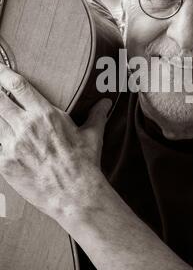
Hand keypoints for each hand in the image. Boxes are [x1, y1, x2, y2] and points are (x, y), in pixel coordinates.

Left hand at [0, 63, 111, 220]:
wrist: (75, 195)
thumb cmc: (84, 164)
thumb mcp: (93, 135)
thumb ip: (96, 115)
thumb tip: (106, 102)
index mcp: (45, 115)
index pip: (18, 87)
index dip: (4, 74)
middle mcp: (25, 126)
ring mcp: (12, 146)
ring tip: (0, 116)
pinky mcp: (4, 164)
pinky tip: (1, 139)